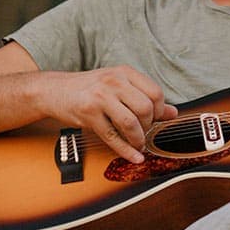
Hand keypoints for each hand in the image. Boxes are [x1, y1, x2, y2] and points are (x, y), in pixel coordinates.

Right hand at [40, 66, 177, 162]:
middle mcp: (114, 81)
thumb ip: (145, 97)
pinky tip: (133, 157)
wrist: (55, 90)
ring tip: (138, 144)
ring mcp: (100, 97)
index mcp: (125, 72)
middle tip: (143, 132)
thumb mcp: (119, 86)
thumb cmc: (91, 89)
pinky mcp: (88, 114)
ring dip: (138, 139)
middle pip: (145, 108)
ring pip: (130, 123)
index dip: (159, 111)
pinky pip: (112, 137)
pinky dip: (126, 151)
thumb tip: (173, 113)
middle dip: (148, 126)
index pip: (155, 92)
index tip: (153, 120)